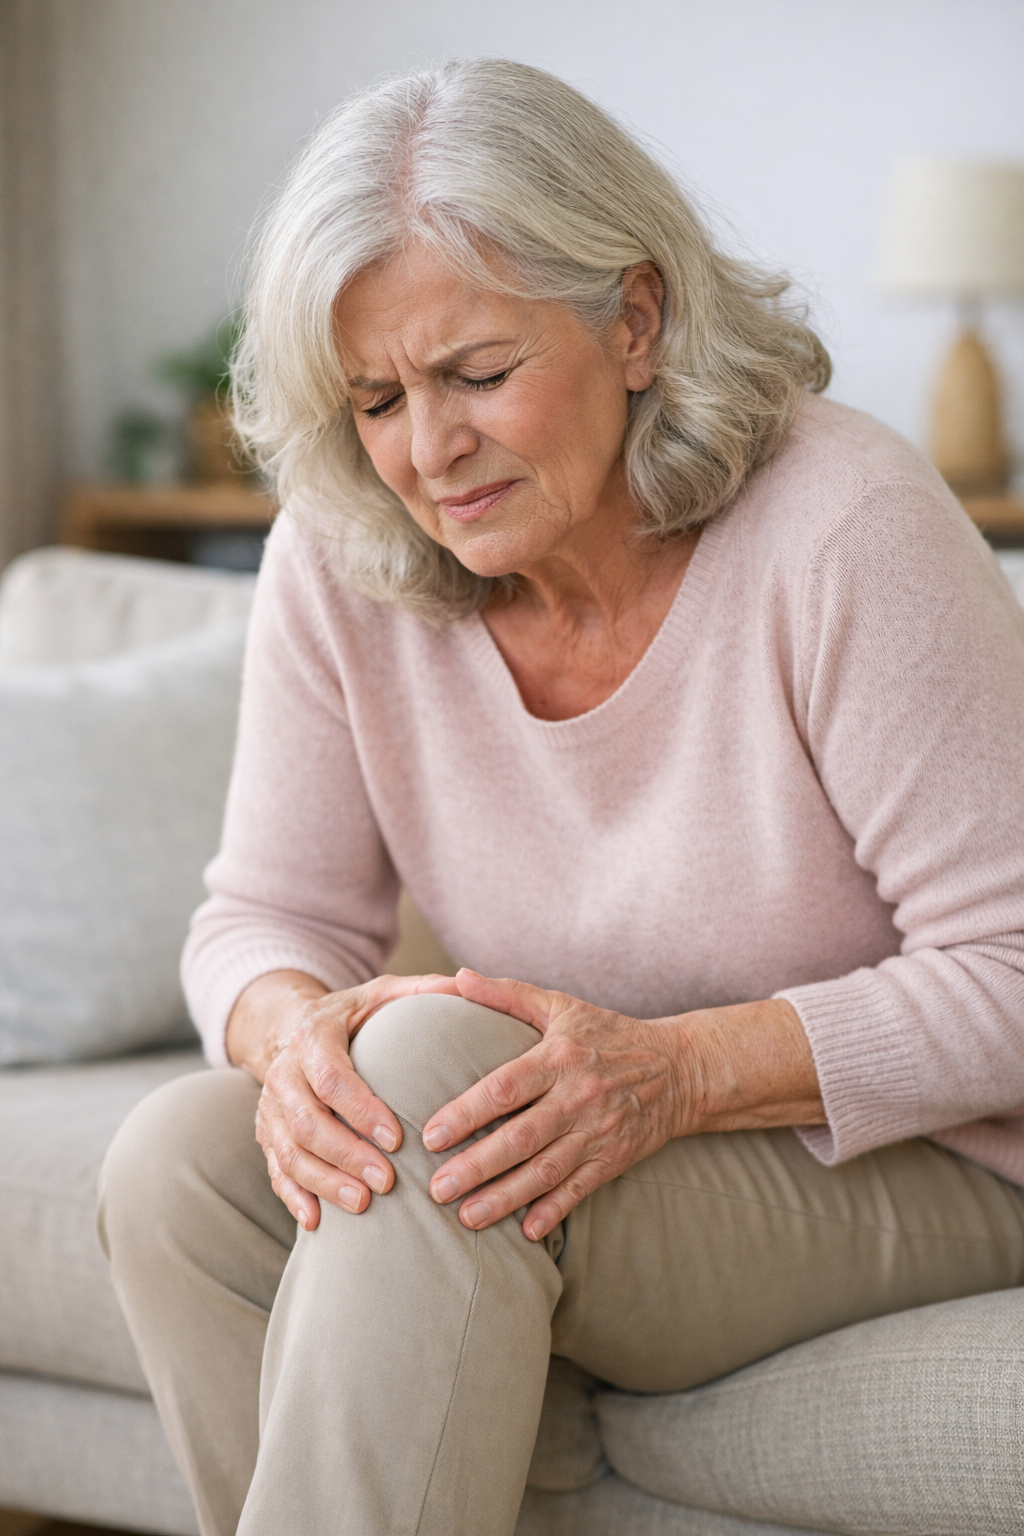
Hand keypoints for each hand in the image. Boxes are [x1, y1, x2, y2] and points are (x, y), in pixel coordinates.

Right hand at [241, 971, 458, 1230]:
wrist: (291, 1027)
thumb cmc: (353, 1016)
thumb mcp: (382, 993)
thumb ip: (422, 991)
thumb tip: (467, 985)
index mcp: (312, 1036)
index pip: (331, 1077)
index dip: (360, 1109)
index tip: (397, 1137)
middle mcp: (283, 1072)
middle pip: (306, 1122)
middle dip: (346, 1155)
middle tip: (386, 1182)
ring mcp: (270, 1107)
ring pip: (289, 1152)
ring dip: (324, 1182)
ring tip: (363, 1205)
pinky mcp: (266, 1134)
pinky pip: (275, 1170)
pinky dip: (293, 1197)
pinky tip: (318, 1221)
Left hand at [421, 971, 687, 1242]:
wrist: (679, 1069)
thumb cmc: (607, 1034)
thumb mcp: (560, 1006)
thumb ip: (506, 995)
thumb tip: (457, 977)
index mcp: (558, 1057)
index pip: (505, 1088)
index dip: (466, 1113)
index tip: (430, 1135)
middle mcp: (577, 1097)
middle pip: (519, 1138)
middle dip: (475, 1166)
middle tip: (436, 1189)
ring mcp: (597, 1132)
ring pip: (544, 1171)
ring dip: (504, 1198)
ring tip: (465, 1217)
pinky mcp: (614, 1159)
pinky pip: (579, 1189)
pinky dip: (553, 1211)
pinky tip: (526, 1232)